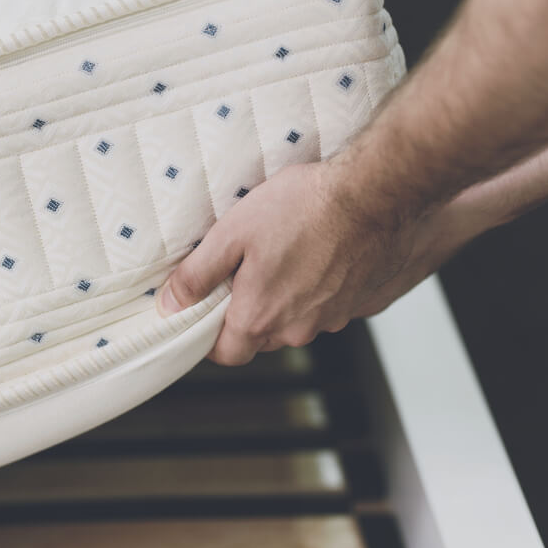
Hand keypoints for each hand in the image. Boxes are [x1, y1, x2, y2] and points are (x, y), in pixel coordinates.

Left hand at [156, 160, 417, 364]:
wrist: (376, 193)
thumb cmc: (305, 208)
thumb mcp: (232, 233)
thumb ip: (197, 274)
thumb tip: (171, 303)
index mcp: (261, 317)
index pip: (226, 353)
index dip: (210, 337)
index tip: (205, 312)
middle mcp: (299, 329)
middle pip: (260, 338)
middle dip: (246, 314)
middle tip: (242, 272)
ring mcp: (333, 319)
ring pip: (295, 322)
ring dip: (284, 300)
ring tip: (282, 256)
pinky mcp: (359, 303)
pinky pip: (326, 307)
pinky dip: (316, 291)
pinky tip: (315, 256)